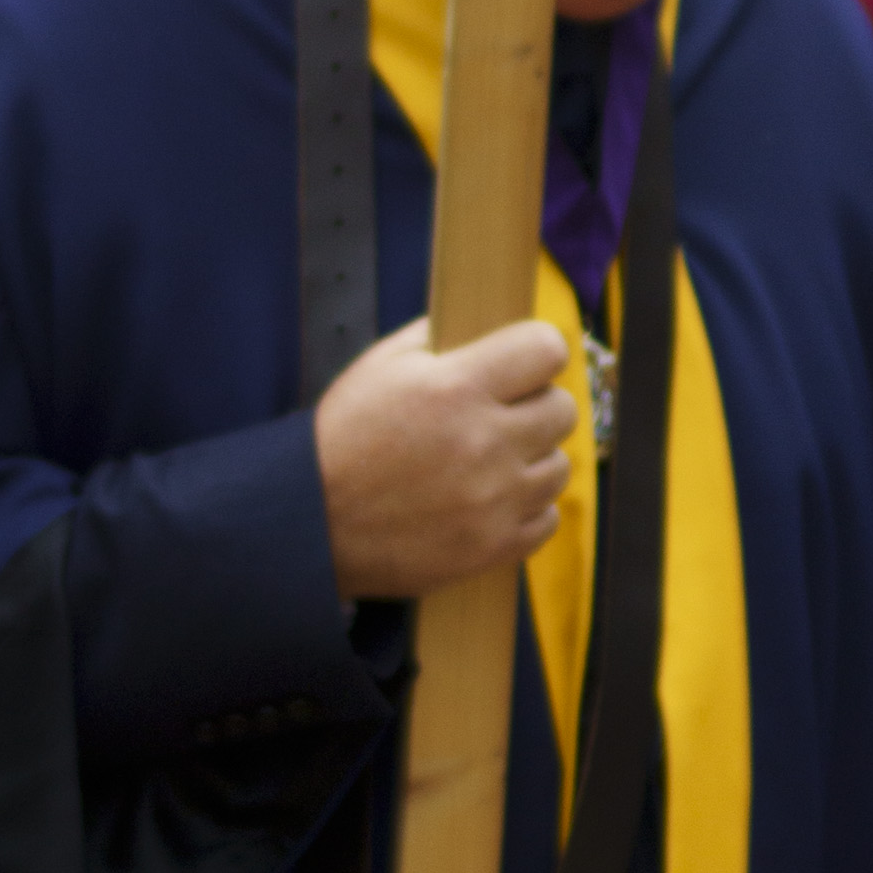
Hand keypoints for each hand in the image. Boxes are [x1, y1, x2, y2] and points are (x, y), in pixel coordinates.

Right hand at [317, 317, 578, 597]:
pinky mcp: (493, 546)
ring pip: (560, 466)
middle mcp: (485, 442)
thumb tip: (486, 326)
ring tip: (492, 461)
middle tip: (502, 414)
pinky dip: (526, 508)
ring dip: (532, 459)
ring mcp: (494, 500)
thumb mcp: (378, 367)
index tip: (525, 363)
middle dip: (535, 405)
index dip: (538, 351)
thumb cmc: (343, 440)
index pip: (547, 348)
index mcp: (456, 388)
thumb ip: (435, 338)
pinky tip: (492, 499)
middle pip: (562, 409)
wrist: (310, 523)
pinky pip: (548, 518)